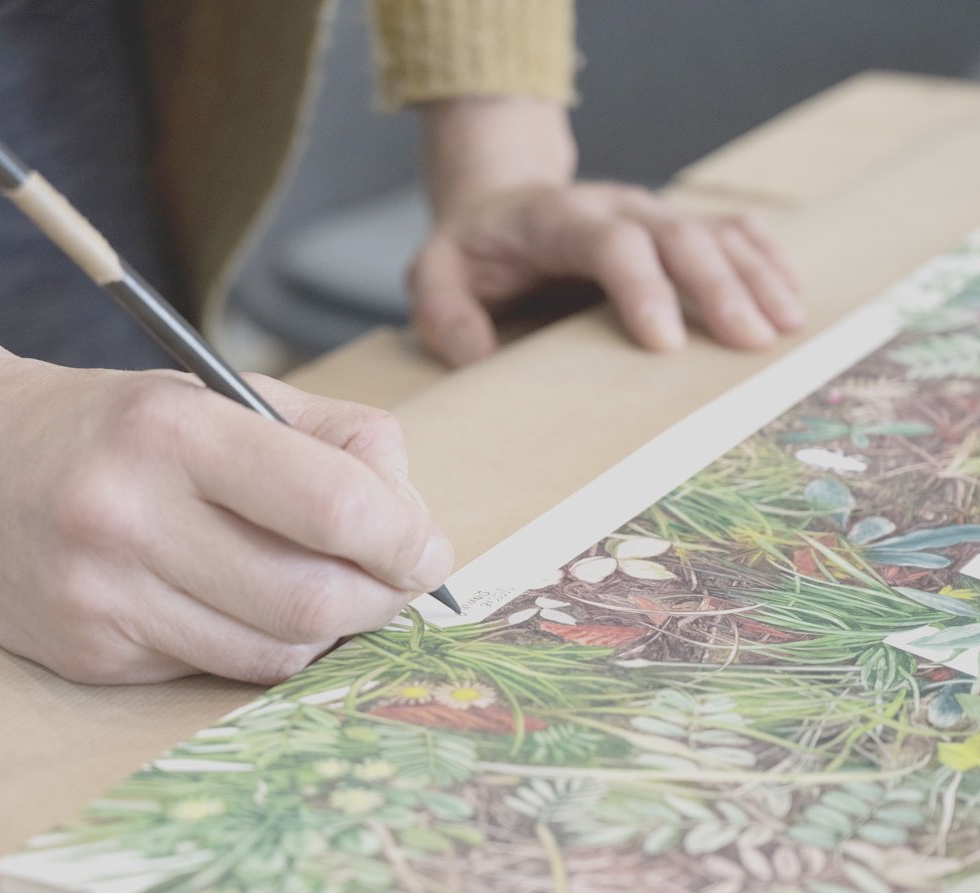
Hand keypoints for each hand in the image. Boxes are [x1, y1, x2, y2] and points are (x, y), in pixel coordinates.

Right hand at [0, 286, 451, 683]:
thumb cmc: (119, 426)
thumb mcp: (224, 395)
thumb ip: (335, 439)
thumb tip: (412, 518)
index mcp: (175, 432)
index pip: (333, 506)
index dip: (405, 539)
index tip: (427, 549)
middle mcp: (129, 517)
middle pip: (313, 598)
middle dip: (384, 597)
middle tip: (399, 579)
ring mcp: (103, 597)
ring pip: (276, 651)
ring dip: (333, 630)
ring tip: (335, 590)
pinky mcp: (90, 655)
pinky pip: (223, 670)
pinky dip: (270, 647)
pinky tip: (262, 609)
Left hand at [411, 98, 803, 365]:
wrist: (498, 208)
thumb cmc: (471, 254)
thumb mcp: (433, 277)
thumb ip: (442, 312)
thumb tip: (477, 354)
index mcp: (558, 218)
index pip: (611, 243)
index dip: (643, 287)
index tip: (666, 343)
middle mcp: (614, 207)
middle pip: (678, 235)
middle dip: (718, 288)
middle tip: (751, 342)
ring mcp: (650, 212)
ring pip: (715, 231)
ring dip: (755, 275)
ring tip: (788, 325)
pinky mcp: (670, 226)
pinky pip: (730, 231)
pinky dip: (764, 258)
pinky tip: (791, 295)